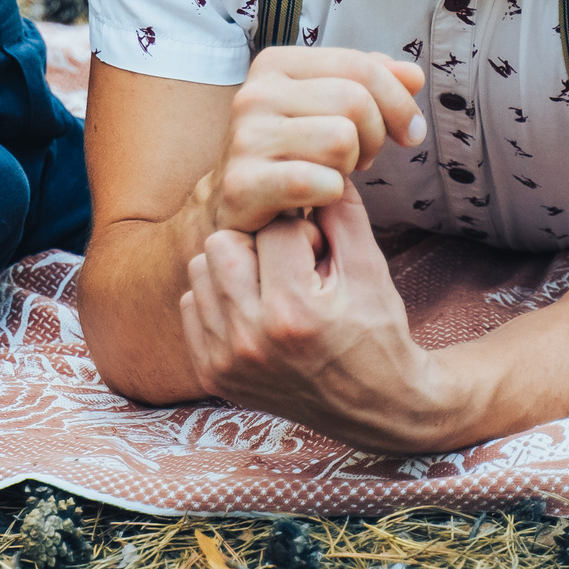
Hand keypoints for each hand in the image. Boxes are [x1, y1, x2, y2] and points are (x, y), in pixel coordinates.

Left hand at [180, 195, 451, 454]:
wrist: (376, 408)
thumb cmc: (377, 332)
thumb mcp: (371, 269)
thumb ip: (342, 210)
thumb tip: (318, 161)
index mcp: (293, 314)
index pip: (273, 228)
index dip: (301, 232)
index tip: (320, 254)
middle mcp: (251, 341)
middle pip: (222, 243)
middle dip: (258, 244)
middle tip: (290, 267)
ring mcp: (227, 362)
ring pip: (200, 269)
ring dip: (234, 269)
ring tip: (272, 288)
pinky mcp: (212, 375)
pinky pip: (191, 304)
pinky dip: (219, 300)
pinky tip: (255, 311)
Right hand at [203, 47, 427, 233]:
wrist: (233, 200)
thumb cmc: (292, 149)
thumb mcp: (328, 106)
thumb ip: (370, 83)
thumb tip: (414, 76)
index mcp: (275, 64)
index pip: (360, 65)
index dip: (398, 100)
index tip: (411, 131)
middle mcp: (255, 93)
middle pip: (355, 101)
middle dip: (374, 136)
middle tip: (361, 158)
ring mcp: (246, 138)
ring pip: (341, 140)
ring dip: (349, 166)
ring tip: (333, 172)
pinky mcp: (243, 183)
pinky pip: (319, 182)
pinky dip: (331, 193)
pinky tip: (317, 195)